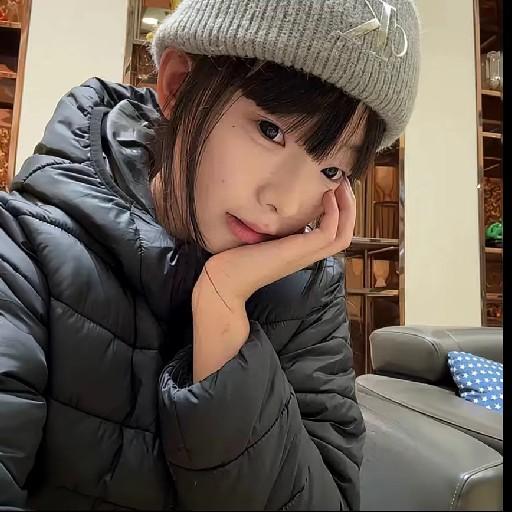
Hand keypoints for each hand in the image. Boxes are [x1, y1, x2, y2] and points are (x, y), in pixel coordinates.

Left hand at [200, 177, 355, 306]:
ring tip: (341, 185)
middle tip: (344, 181)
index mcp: (300, 252)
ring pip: (343, 235)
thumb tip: (275, 207)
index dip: (340, 211)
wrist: (225, 281)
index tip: (334, 187)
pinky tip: (326, 196)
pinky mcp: (298, 251)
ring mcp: (304, 254)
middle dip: (349, 206)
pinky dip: (333, 213)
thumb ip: (274, 228)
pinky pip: (328, 232)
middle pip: (345, 234)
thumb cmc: (236, 260)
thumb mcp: (260, 238)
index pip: (332, 234)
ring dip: (347, 207)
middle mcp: (307, 255)